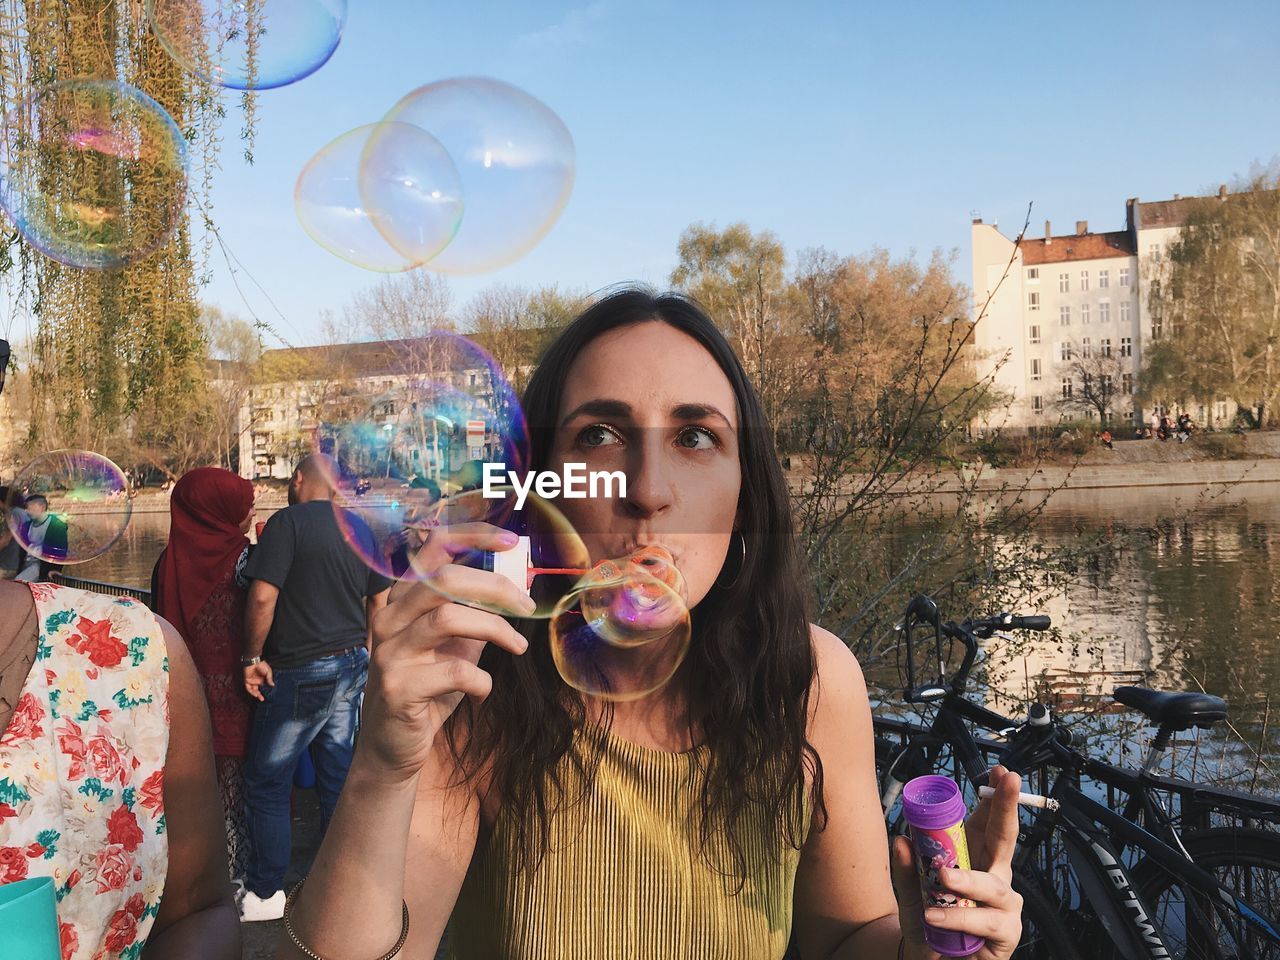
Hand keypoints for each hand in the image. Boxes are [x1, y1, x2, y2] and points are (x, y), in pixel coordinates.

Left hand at [243, 660, 273, 700]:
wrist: (254, 661)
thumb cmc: (262, 665)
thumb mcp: (268, 672)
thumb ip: (269, 679)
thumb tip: (273, 685)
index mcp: (262, 679)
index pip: (263, 686)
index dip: (265, 690)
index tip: (269, 694)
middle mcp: (257, 681)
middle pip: (258, 689)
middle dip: (260, 695)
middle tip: (262, 699)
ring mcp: (252, 681)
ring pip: (253, 690)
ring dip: (256, 694)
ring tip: (259, 697)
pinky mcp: (247, 680)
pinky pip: (248, 688)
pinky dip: (251, 691)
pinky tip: (255, 694)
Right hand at [357, 523, 533, 785]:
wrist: (392, 748)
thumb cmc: (429, 691)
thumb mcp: (456, 647)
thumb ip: (476, 616)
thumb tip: (516, 591)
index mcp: (401, 601)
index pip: (432, 549)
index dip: (472, 537)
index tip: (511, 542)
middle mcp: (389, 619)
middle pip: (443, 578)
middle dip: (494, 587)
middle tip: (527, 606)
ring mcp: (389, 652)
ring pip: (447, 617)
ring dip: (495, 629)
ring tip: (517, 647)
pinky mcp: (397, 687)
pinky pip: (453, 671)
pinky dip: (481, 681)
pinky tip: (482, 692)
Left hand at [890, 765, 1024, 959]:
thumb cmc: (928, 923)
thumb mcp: (911, 892)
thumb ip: (908, 869)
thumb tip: (900, 839)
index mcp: (976, 859)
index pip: (987, 823)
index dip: (994, 798)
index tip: (998, 772)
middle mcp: (994, 877)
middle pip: (1005, 839)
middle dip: (1007, 808)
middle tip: (1007, 782)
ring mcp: (1003, 905)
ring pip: (991, 885)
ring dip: (966, 879)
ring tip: (943, 878)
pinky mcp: (1005, 933)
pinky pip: (985, 922)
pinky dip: (958, 919)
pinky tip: (934, 917)